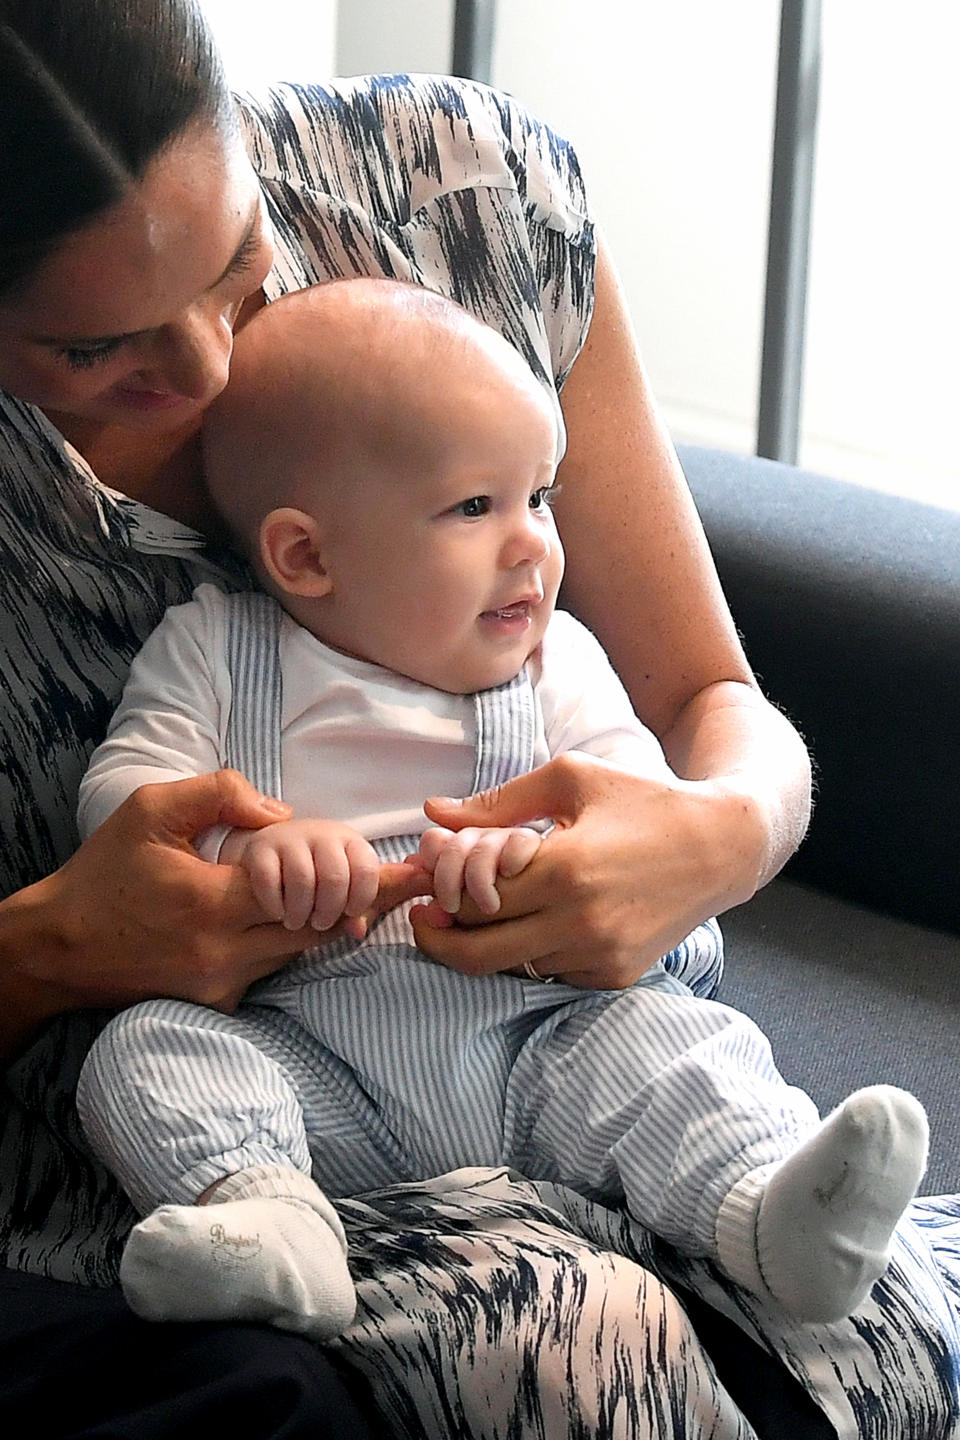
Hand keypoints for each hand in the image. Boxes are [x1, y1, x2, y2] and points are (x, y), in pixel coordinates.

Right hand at [25, 771, 428, 1017]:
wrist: (57, 949)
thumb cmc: (103, 872)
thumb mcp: (153, 810)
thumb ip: (221, 796)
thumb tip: (283, 814)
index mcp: (212, 903)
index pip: (310, 893)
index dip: (365, 880)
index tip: (415, 873)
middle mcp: (225, 954)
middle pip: (321, 929)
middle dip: (366, 904)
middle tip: (412, 880)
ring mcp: (222, 985)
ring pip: (301, 951)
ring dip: (330, 920)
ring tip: (367, 890)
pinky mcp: (217, 1003)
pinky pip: (272, 966)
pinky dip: (291, 939)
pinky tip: (298, 912)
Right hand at [220, 817, 380, 934]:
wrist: (276, 851)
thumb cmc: (318, 875)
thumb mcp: (345, 888)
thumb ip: (357, 910)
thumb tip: (358, 930)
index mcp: (350, 841)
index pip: (366, 870)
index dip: (361, 899)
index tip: (350, 913)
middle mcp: (322, 834)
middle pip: (335, 877)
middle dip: (329, 910)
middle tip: (320, 923)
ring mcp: (290, 837)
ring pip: (302, 879)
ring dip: (300, 911)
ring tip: (297, 922)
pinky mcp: (260, 847)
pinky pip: (268, 880)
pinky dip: (274, 905)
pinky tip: (278, 913)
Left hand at [410, 752, 755, 987]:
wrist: (721, 845)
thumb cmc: (642, 800)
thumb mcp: (570, 779)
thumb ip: (497, 802)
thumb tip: (432, 813)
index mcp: (564, 870)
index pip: (472, 903)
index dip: (440, 897)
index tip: (424, 889)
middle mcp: (580, 922)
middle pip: (479, 953)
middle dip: (441, 939)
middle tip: (426, 921)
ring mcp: (600, 955)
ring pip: (513, 967)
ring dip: (490, 945)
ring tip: (487, 912)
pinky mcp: (615, 975)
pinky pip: (550, 974)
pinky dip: (532, 954)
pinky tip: (536, 922)